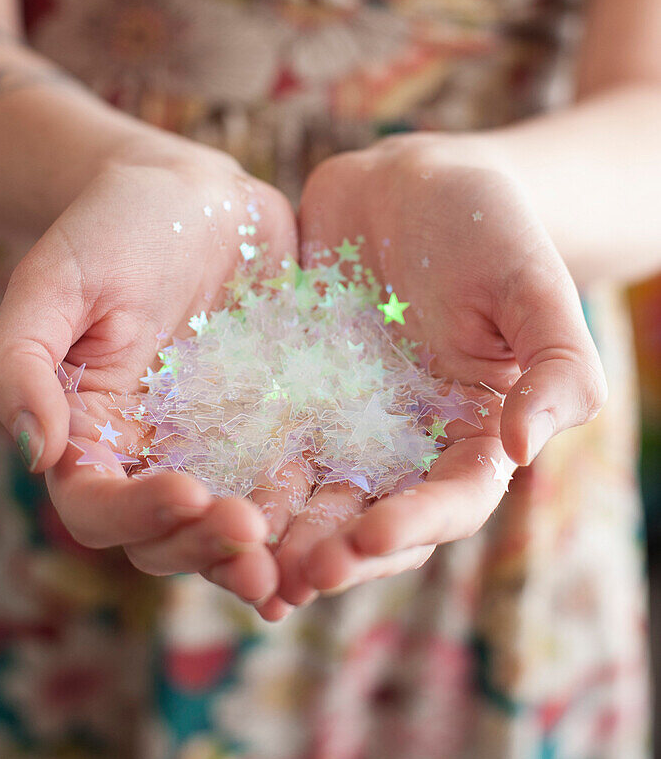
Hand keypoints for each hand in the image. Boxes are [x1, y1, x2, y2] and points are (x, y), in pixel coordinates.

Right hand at [0, 137, 296, 606]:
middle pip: (169, 537)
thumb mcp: (52, 280)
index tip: (187, 492)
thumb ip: (19, 363)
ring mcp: (218, 446)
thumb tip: (38, 454)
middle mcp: (153, 455)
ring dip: (264, 555)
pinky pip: (293, 482)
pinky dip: (313, 515)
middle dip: (207, 548)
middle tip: (252, 534)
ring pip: (234, 528)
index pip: (99, 507)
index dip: (137, 515)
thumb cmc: (110, 228)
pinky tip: (347, 525)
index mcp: (91, 435)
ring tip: (303, 565)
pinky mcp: (276, 425)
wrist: (190, 194)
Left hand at [256, 134, 606, 616]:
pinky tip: (203, 497)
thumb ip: (555, 366)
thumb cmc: (488, 227)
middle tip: (290, 577)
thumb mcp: (533, 286)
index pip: (450, 502)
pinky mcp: (294, 396)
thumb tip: (524, 450)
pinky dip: (240, 477)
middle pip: (373, 519)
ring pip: (312, 498)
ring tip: (240, 555)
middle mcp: (408, 444)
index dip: (413, 526)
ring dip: (280, 536)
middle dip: (334, 552)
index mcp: (474, 434)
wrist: (410, 181)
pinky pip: (264, 445)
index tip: (366, 536)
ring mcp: (347, 424)